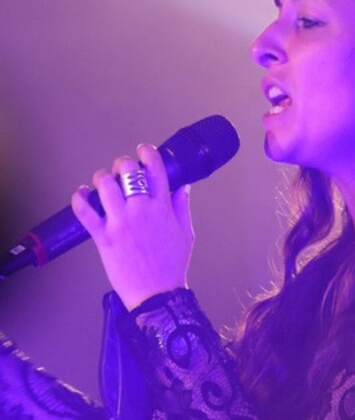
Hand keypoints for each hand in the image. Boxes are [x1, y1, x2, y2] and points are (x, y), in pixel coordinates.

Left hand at [71, 143, 194, 309]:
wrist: (156, 294)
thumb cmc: (172, 265)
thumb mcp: (186, 233)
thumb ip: (182, 207)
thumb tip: (182, 187)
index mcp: (163, 208)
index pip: (155, 169)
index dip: (148, 154)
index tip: (144, 150)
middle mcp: (141, 211)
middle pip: (127, 172)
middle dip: (123, 164)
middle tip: (123, 168)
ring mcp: (120, 223)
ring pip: (105, 186)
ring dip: (102, 177)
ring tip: (104, 180)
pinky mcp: (103, 237)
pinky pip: (85, 212)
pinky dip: (79, 199)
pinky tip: (81, 193)